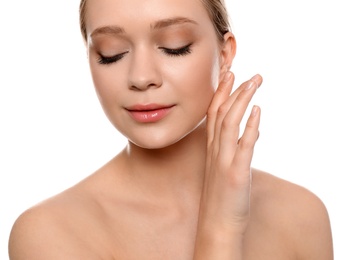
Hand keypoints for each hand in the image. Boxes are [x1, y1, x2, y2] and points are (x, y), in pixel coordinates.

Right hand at [194, 71, 261, 258]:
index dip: (220, 94)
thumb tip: (251, 131)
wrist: (217, 225)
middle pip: (220, 114)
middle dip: (232, 91)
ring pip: (229, 124)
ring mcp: (224, 161)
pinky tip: (258, 112)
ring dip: (241, 101)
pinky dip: (250, 127)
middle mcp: (215, 152)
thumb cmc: (221, 197)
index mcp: (212, 150)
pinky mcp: (235, 174)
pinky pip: (242, 147)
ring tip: (253, 83)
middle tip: (243, 72)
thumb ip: (234, 148)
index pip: (213, 115)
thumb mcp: (225, 169)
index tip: (229, 76)